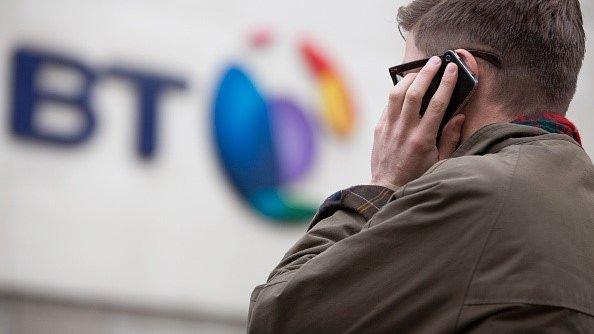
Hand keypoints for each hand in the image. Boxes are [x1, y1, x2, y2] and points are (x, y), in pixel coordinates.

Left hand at [370, 56, 465, 189]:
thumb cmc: (417, 176)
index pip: (437, 103)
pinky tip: (405, 89)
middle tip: (435, 61)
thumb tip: (459, 117)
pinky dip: (397, 94)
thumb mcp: (440, 162)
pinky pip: (388, 105)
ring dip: (408, 78)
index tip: (452, 68)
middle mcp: (404, 130)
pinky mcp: (379, 129)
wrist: (387, 188)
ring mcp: (389, 128)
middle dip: (426, 72)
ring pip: (396, 94)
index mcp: (423, 139)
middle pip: (414, 92)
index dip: (446, 82)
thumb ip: (450, 138)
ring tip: (419, 70)